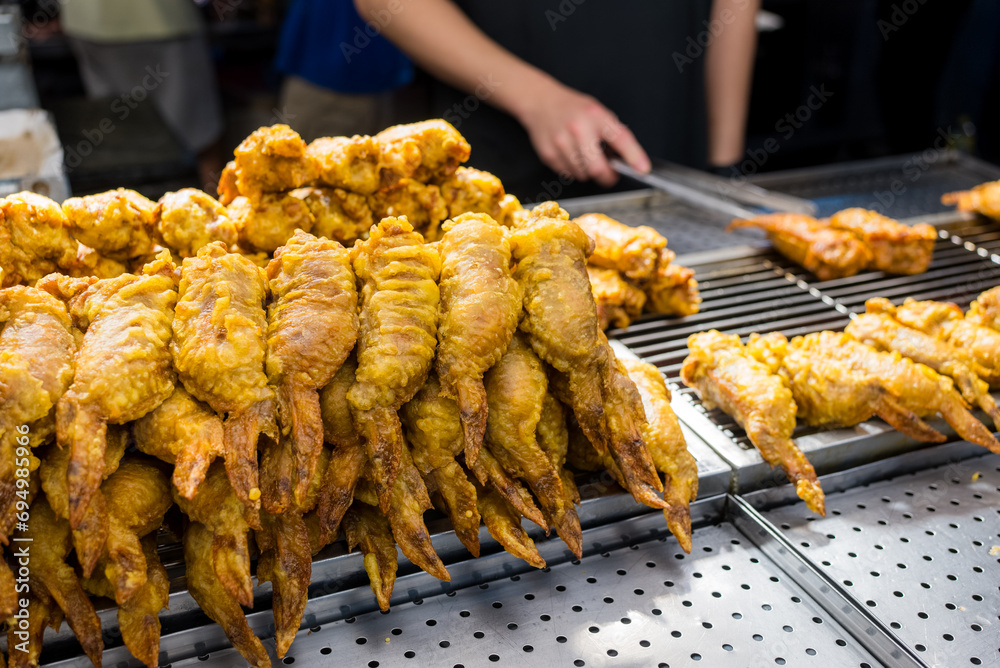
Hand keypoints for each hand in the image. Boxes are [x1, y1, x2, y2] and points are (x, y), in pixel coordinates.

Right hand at [515, 82, 649, 186]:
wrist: (540, 102)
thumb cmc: (573, 108)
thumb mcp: (598, 113)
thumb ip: (612, 134)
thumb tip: (626, 161)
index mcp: (596, 116)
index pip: (620, 138)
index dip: (634, 156)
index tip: (642, 168)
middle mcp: (578, 129)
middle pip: (597, 168)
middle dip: (607, 176)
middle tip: (610, 173)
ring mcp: (561, 143)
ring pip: (583, 174)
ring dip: (588, 171)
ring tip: (585, 155)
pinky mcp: (549, 154)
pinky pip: (568, 173)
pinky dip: (573, 169)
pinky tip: (571, 155)